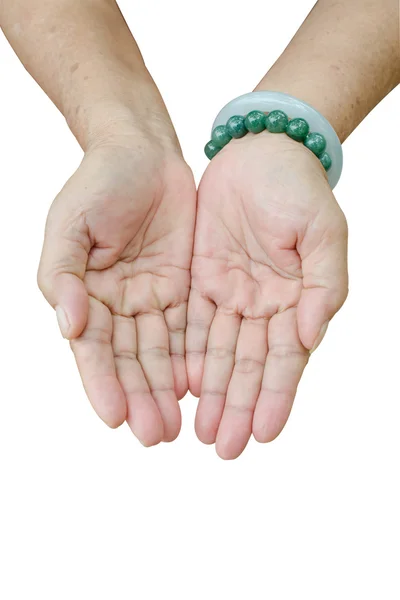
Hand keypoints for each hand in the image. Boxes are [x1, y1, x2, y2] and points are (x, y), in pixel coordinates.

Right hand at [38, 128, 195, 445]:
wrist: (143, 152)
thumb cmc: (99, 183)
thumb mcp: (71, 224)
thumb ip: (63, 274)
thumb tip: (68, 325)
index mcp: (84, 292)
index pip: (92, 347)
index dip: (102, 382)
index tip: (116, 417)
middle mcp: (116, 304)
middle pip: (128, 359)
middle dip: (139, 397)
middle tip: (154, 436)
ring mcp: (150, 298)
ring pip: (158, 353)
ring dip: (164, 390)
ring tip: (175, 427)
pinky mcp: (181, 288)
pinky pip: (187, 329)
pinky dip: (190, 359)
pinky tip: (196, 387)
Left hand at [187, 132, 347, 458]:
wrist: (259, 151)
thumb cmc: (297, 187)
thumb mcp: (323, 232)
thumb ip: (325, 285)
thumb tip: (312, 335)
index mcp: (298, 299)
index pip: (284, 358)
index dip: (274, 396)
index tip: (263, 433)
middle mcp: (264, 304)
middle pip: (248, 365)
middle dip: (237, 407)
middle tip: (224, 448)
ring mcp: (232, 294)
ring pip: (218, 353)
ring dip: (212, 393)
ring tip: (201, 432)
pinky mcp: (202, 279)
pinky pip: (192, 324)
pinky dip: (187, 357)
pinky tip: (182, 387)